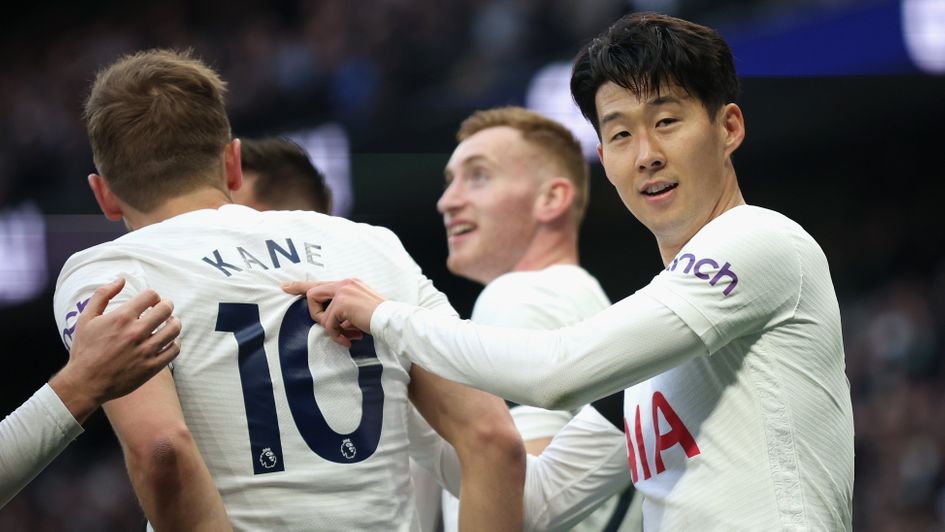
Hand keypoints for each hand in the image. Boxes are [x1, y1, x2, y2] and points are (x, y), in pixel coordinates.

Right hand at [50, 278, 181, 420]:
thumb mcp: (86, 318)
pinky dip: (174, 343)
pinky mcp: (152, 367)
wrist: (85, 383)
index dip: (153, 296)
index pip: (151, 295)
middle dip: (167, 306)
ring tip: (168, 324)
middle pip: (167, 309)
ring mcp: (145, 350)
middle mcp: (136, 332)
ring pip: (174, 329)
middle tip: (164, 309)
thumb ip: (103, 295)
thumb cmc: (85, 349)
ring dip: (174, 323)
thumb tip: (121, 279)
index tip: (150, 302)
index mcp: (122, 317)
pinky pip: (174, 350)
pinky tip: (167, 342)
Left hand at [282, 278, 384, 347]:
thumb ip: (343, 310)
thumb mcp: (359, 309)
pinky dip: (337, 334)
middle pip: (312, 293)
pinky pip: (328, 324)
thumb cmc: (379, 318)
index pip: (320, 282)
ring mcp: (342, 292)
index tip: (285, 287)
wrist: (391, 319)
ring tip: (345, 335)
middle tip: (325, 325)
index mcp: (349, 283)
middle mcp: (344, 283)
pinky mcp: (341, 304)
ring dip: (330, 327)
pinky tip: (349, 338)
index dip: (300, 285)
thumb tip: (330, 323)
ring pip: (320, 312)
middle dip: (315, 313)